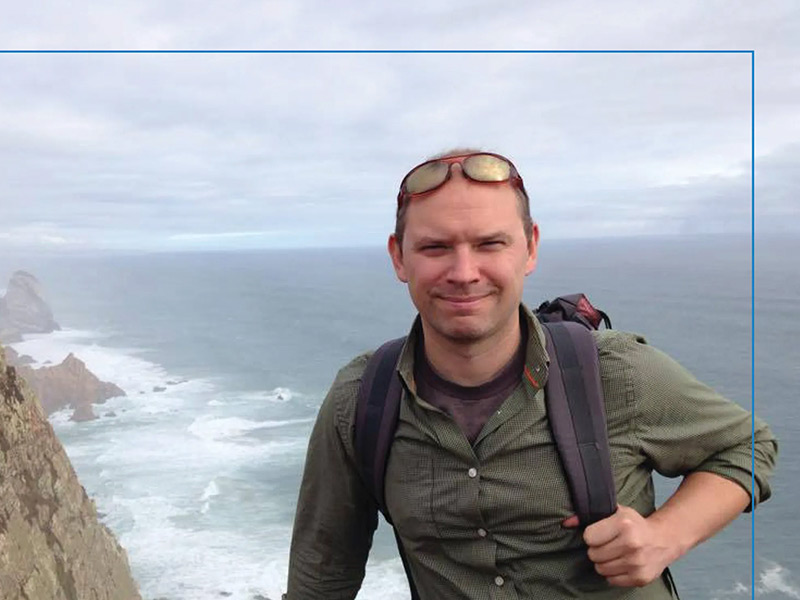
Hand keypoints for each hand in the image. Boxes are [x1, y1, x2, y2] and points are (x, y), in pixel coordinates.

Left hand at [562, 505, 678, 586]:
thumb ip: (588, 515)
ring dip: (604, 562)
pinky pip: (611, 580)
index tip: (601, 533)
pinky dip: (613, 573)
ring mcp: (637, 563)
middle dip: (597, 550)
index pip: (588, 537)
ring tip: (615, 553)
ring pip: (600, 569)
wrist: (663, 540)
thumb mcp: (614, 512)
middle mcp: (631, 544)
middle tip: (609, 544)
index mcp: (623, 524)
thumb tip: (565, 523)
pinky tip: (622, 563)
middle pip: (593, 555)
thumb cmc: (634, 524)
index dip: (592, 536)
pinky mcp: (640, 578)